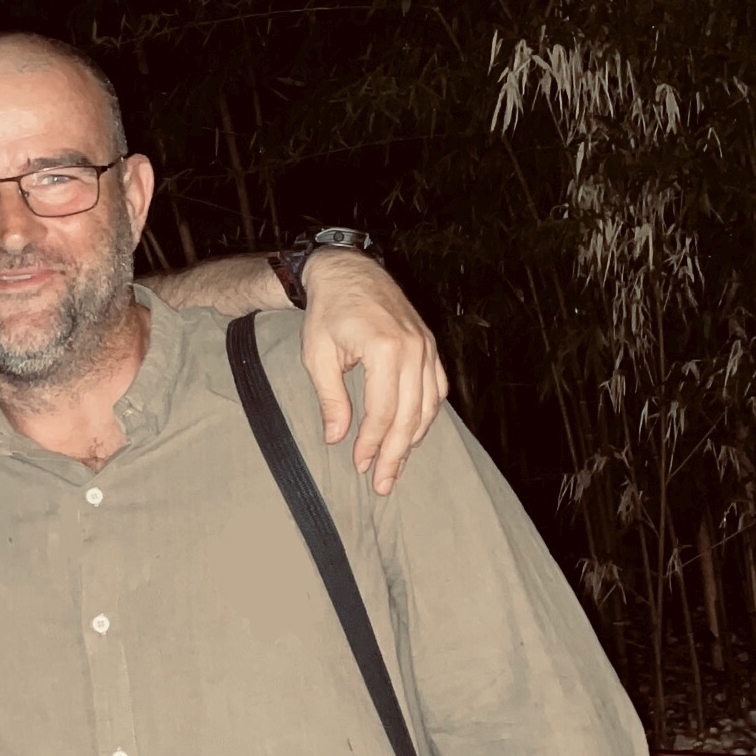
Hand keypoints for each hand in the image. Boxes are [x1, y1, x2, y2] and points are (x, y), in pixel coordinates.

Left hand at [297, 249, 448, 493]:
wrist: (348, 271)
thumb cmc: (327, 312)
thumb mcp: (318, 355)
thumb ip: (331, 398)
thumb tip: (336, 438)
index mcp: (386, 349)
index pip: (383, 411)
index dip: (372, 443)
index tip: (360, 465)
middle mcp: (415, 349)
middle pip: (410, 416)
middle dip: (395, 454)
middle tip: (382, 484)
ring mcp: (427, 347)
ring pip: (428, 406)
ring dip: (412, 440)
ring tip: (396, 466)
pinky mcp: (429, 346)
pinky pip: (437, 389)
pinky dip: (426, 415)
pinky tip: (412, 434)